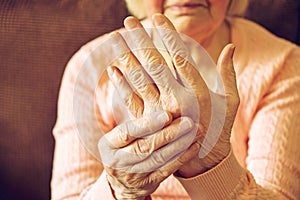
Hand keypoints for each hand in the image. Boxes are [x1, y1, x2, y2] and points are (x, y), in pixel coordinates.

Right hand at [98, 111, 199, 198]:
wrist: (121, 183)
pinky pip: (167, 170)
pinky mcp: (148, 184)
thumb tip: (148, 90)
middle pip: (145, 146)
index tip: (167, 115)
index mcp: (108, 145)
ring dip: (180, 144)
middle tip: (188, 121)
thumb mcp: (117, 137)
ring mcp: (133, 175)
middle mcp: (118, 161)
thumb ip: (133, 121)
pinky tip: (194, 146)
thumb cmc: (122, 150)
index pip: (127, 132)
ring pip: (159, 159)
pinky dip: (182, 158)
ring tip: (195, 131)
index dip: (147, 124)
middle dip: (169, 133)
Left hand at [105, 14, 238, 177]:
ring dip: (126, 57)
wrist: (204, 161)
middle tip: (128, 21)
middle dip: (141, 40)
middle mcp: (178, 100)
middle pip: (156, 63)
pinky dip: (121, 84)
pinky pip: (132, 102)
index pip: (180, 56)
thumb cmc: (219, 127)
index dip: (167, 36)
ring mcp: (161, 112)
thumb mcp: (231, 102)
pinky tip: (112, 69)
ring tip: (115, 37)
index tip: (157, 18)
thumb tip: (230, 46)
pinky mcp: (149, 124)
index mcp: (199, 91)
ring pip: (140, 79)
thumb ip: (228, 73)